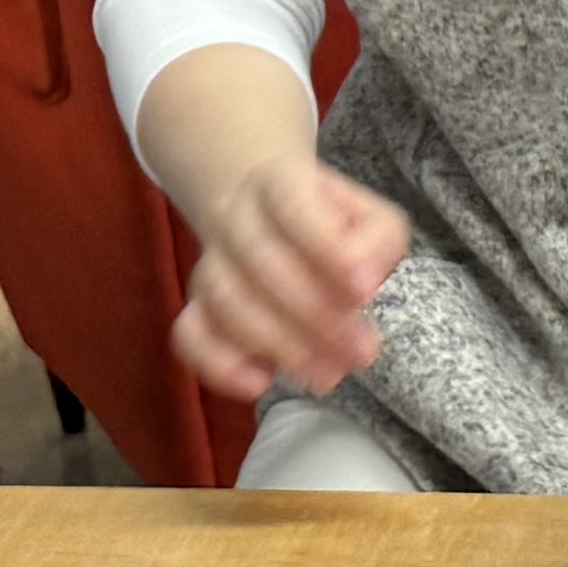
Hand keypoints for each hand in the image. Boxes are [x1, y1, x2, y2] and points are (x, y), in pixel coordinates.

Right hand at [172, 153, 411, 400]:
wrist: (268, 218)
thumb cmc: (331, 226)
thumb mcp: (371, 220)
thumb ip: (379, 243)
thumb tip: (363, 285)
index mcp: (280, 183)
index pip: (291, 204)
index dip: (325, 248)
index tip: (365, 292)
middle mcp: (234, 217)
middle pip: (260, 260)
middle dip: (315, 314)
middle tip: (361, 353)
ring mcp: (209, 262)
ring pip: (226, 299)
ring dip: (279, 344)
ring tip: (328, 374)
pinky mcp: (196, 307)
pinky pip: (189, 335)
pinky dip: (217, 363)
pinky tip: (259, 383)